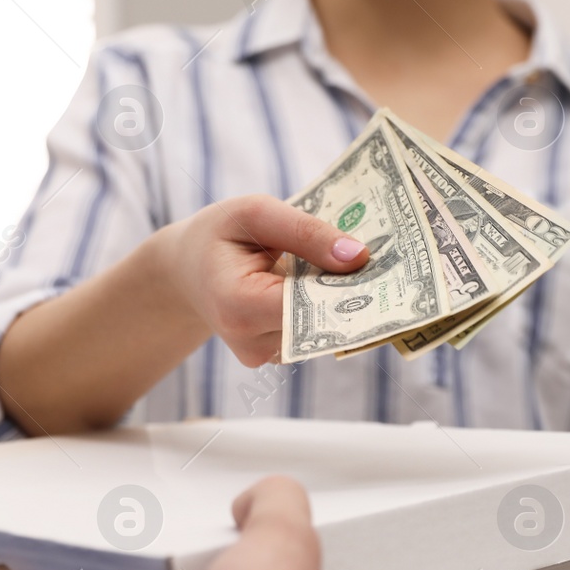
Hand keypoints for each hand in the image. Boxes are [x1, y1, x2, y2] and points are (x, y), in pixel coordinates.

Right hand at [153, 195, 367, 366]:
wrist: (187, 269)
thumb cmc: (219, 234)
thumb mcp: (256, 213)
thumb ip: (306, 232)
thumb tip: (359, 256)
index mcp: (238, 305)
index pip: (308, 304)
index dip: (346, 285)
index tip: (379, 263)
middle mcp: (251, 342)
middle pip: (321, 320)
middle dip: (352, 290)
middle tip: (383, 259)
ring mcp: (265, 355)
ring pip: (323, 328)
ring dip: (340, 297)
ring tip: (351, 264)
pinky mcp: (278, 355)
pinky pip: (315, 331)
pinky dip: (326, 305)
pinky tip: (330, 281)